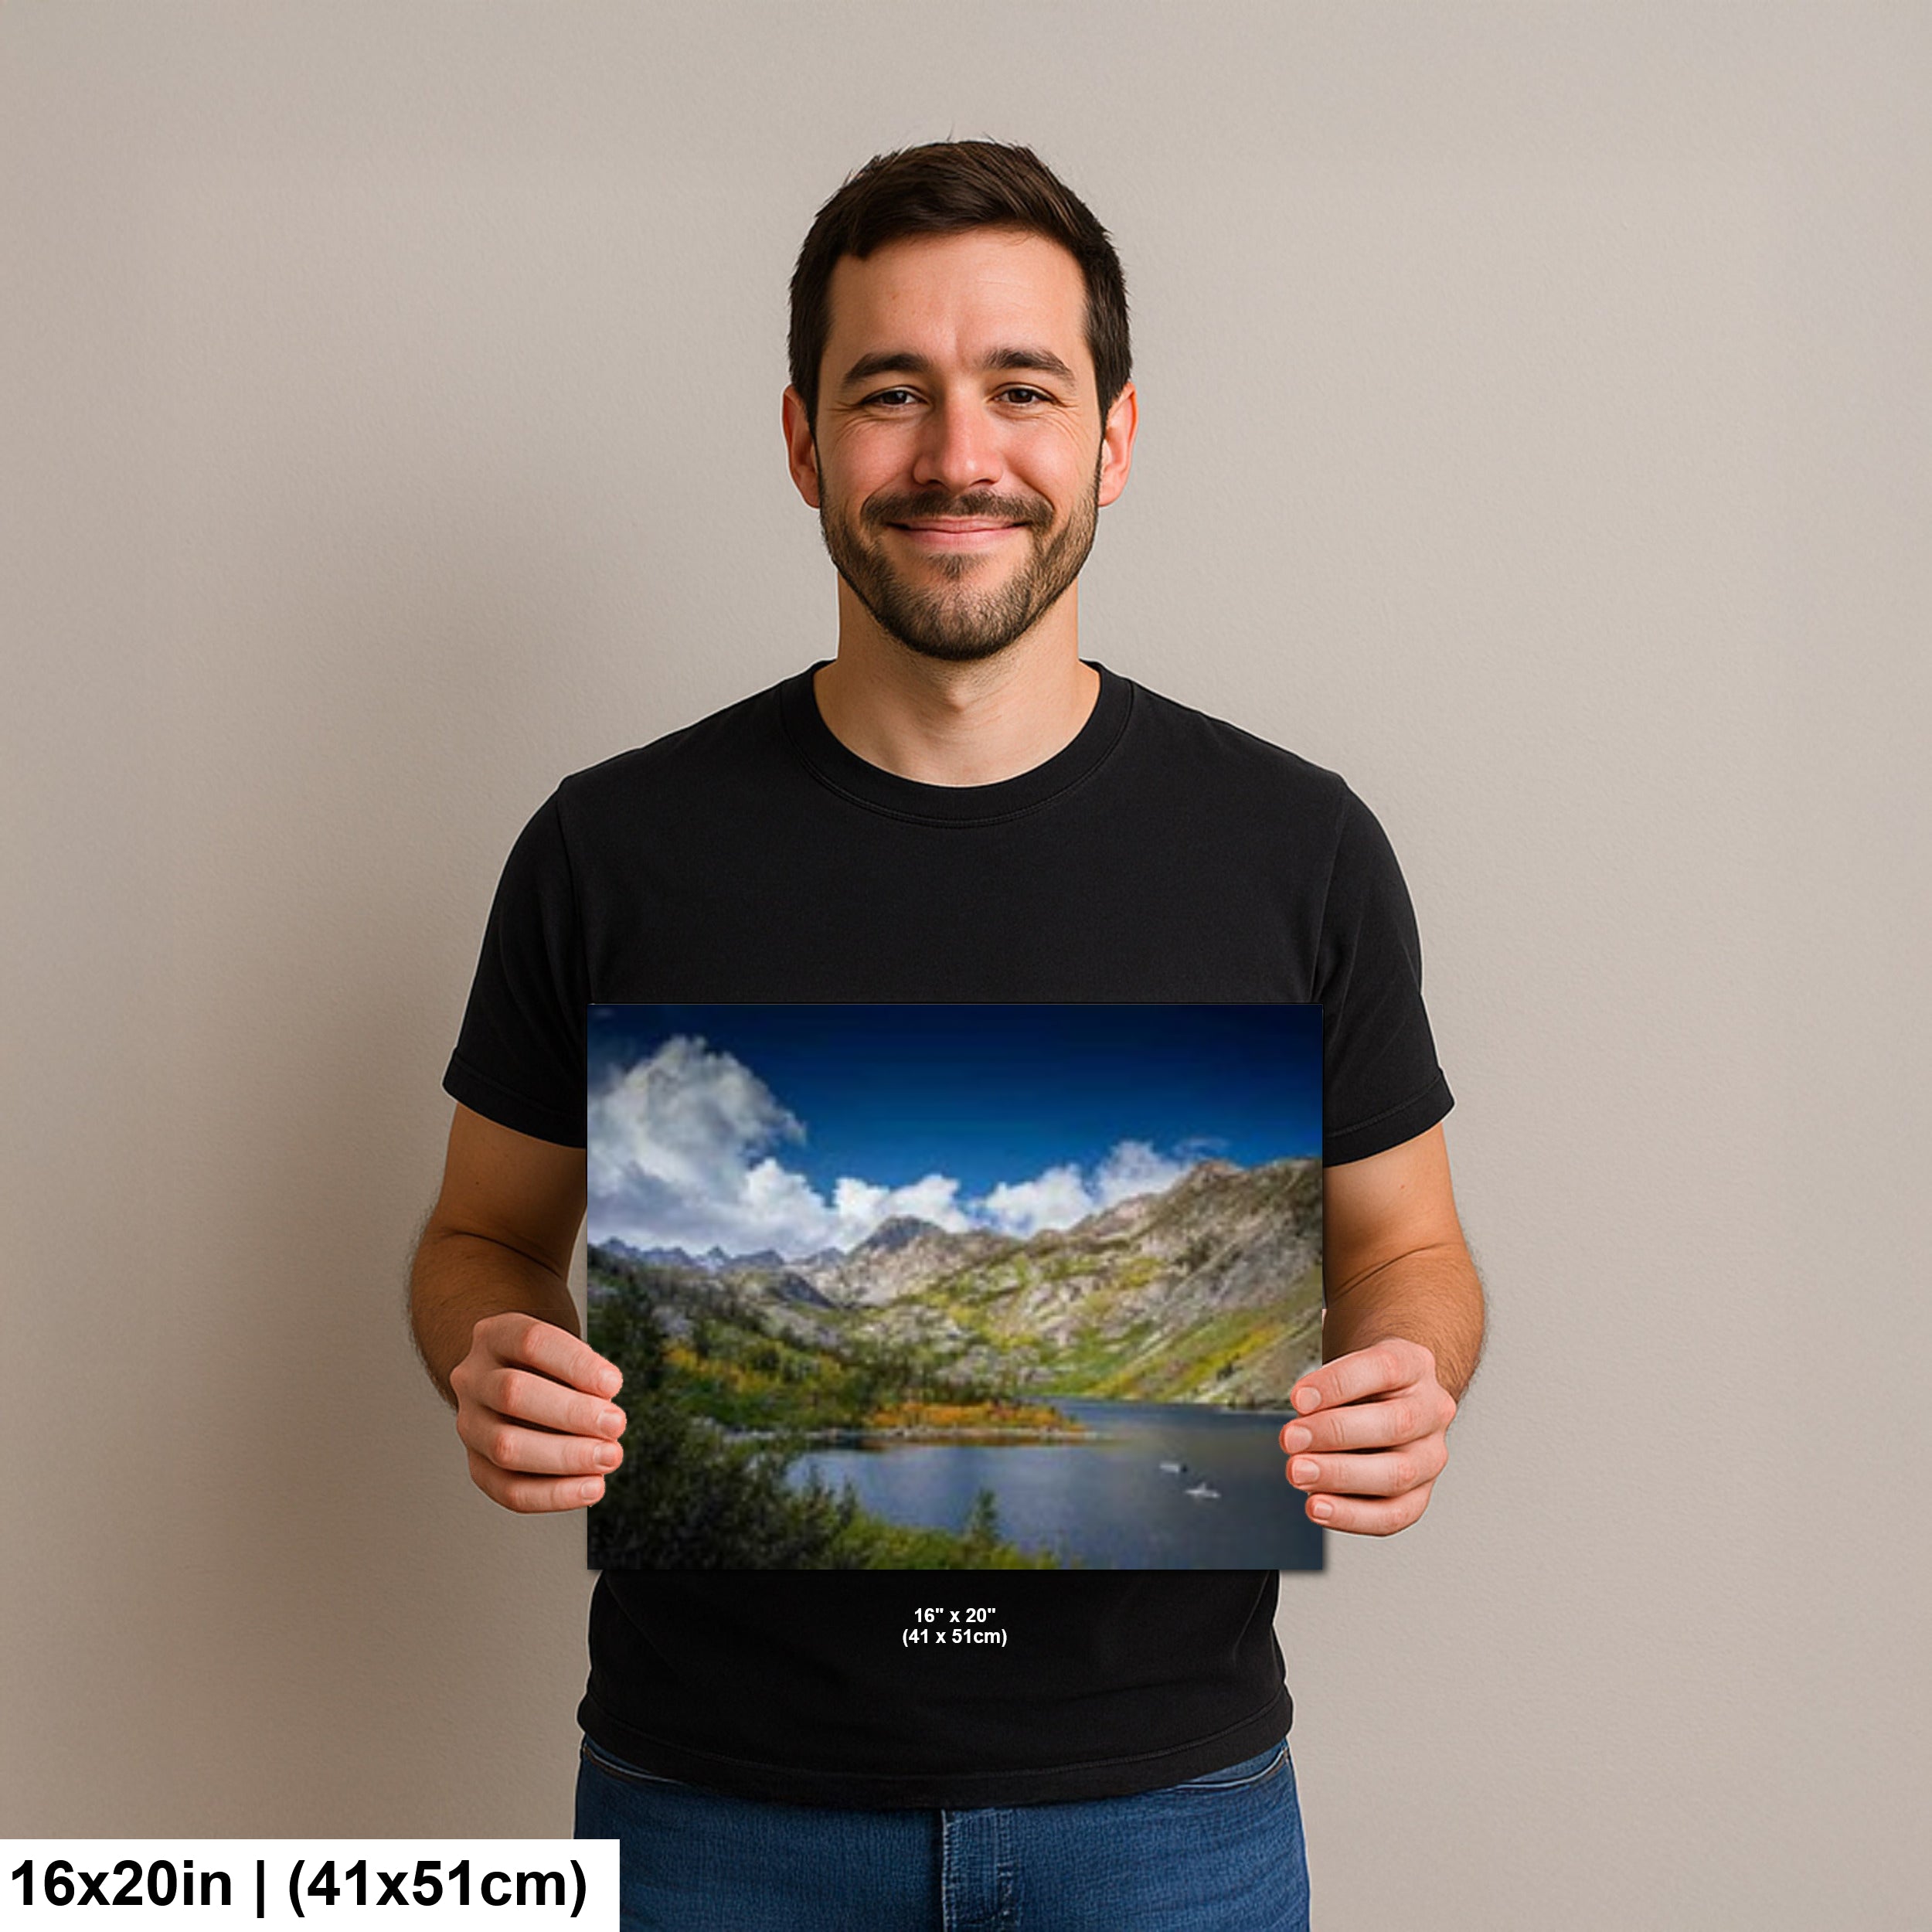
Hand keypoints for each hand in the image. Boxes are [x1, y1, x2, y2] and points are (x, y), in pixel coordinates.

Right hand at [449, 1312, 626, 1513]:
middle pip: (513, 1393)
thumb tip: (606, 1411)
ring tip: (609, 1457)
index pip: (531, 1342)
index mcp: (495, 1335)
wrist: (510, 1378)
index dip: (576, 1364)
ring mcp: (469, 1424)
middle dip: (572, 1414)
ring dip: (566, 1457)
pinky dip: (554, 1495)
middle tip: (617, 1424)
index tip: (615, 1383)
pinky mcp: (477, 1464)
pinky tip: (591, 1487)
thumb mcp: (563, 1348)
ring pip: (505, 1446)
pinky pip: (508, 1490)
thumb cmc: (549, 1363)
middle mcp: (473, 1378)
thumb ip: (583, 1372)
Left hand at [1279, 1339, 1455, 1535]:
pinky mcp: (1420, 1494)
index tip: (1297, 1399)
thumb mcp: (1346, 1366)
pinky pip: (1394, 1514)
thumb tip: (1302, 1425)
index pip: (1383, 1369)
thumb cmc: (1359, 1384)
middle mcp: (1432, 1410)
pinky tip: (1317, 1507)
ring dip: (1341, 1476)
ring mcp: (1432, 1455)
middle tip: (1290, 1439)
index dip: (1337, 1384)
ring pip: (1398, 1474)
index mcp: (1414, 1365)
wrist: (1389, 1401)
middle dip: (1335, 1433)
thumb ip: (1326, 1390)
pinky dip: (1352, 1516)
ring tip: (1298, 1473)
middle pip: (1396, 1424)